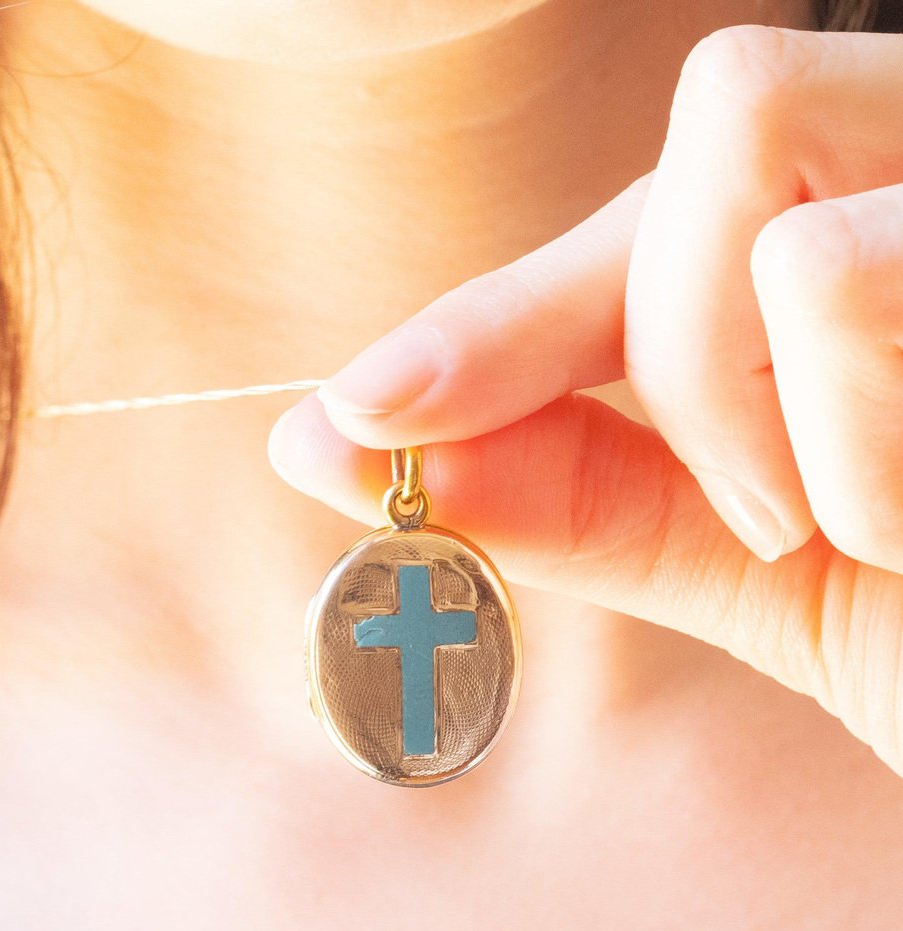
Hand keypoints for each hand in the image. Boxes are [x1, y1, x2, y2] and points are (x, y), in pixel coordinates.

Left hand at [268, 25, 902, 775]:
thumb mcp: (749, 561)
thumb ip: (561, 488)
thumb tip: (336, 445)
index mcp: (863, 234)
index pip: (637, 224)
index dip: (487, 318)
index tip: (349, 414)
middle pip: (717, 114)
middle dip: (673, 340)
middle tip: (764, 507)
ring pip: (760, 148)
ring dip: (751, 387)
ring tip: (865, 520)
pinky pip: (843, 272)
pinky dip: (850, 432)